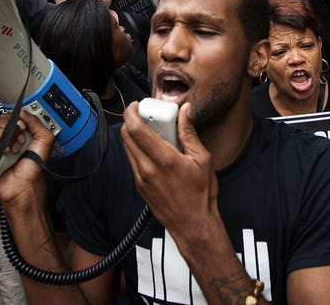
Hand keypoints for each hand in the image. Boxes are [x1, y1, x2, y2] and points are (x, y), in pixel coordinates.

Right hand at [0, 111, 52, 210]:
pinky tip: (1, 155)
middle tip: (19, 142)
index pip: (6, 117)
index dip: (14, 120)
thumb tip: (23, 112)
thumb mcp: (45, 139)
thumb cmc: (34, 168)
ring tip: (12, 151)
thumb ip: (36, 122)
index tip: (23, 128)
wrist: (26, 185)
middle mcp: (3, 140)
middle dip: (10, 131)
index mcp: (15, 134)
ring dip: (3, 141)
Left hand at [121, 102, 218, 236]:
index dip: (132, 112)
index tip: (137, 105)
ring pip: (127, 147)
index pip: (136, 129)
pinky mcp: (139, 186)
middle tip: (146, 114)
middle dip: (132, 120)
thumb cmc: (201, 195)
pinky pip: (132, 160)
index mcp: (164, 160)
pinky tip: (153, 149)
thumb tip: (185, 111)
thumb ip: (189, 133)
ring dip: (134, 134)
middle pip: (126, 136)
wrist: (192, 225)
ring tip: (152, 131)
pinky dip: (137, 149)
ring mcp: (140, 179)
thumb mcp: (202, 160)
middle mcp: (147, 169)